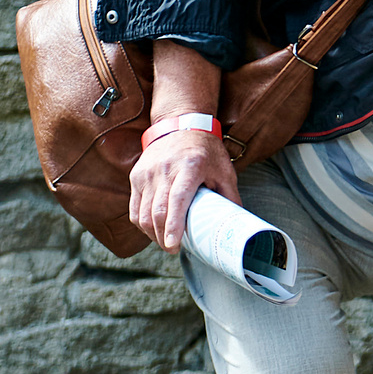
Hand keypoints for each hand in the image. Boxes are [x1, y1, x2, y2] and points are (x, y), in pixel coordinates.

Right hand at [128, 126, 237, 251]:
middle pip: (156, 212)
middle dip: (162, 237)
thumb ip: (230, 198)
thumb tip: (237, 226)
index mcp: (190, 167)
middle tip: (173, 249)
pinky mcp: (136, 176)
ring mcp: (147, 173)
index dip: (173, 226)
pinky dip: (142, 223)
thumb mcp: (225, 171)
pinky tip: (153, 230)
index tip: (173, 246)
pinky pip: (134, 207)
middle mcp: (165, 170)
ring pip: (142, 213)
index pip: (177, 201)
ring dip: (151, 233)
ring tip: (164, 242)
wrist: (180, 123)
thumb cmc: (206, 150)